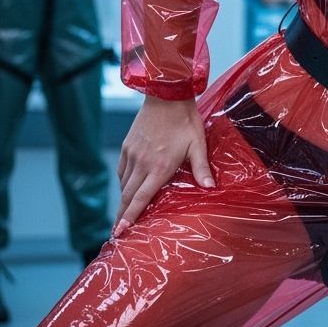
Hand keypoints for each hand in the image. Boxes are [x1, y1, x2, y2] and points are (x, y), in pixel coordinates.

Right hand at [115, 96, 213, 234]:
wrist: (166, 94)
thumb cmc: (185, 120)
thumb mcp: (198, 144)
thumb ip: (201, 168)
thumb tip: (210, 188)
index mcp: (159, 167)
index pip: (141, 198)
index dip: (130, 216)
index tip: (119, 231)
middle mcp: (142, 163)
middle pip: (128, 195)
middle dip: (122, 215)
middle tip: (117, 232)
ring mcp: (132, 154)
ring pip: (124, 184)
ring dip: (123, 200)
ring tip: (123, 214)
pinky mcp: (127, 146)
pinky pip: (122, 170)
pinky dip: (123, 183)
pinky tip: (127, 188)